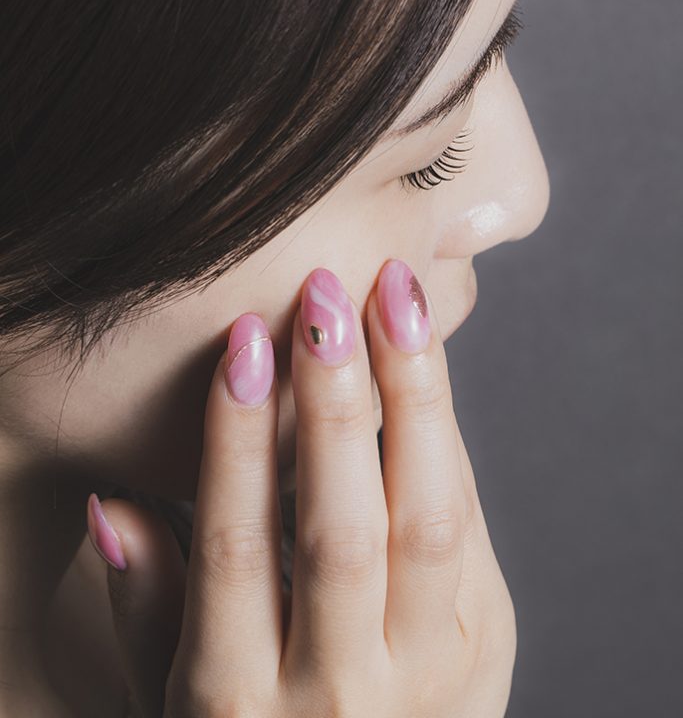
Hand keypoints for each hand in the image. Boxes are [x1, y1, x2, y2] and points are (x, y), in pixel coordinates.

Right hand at [87, 259, 516, 716]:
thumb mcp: (174, 701)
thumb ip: (147, 608)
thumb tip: (118, 504)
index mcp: (238, 703)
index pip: (234, 548)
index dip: (235, 439)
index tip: (242, 341)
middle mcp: (340, 691)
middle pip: (340, 528)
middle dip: (333, 400)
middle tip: (324, 295)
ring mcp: (430, 672)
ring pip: (427, 519)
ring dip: (415, 398)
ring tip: (399, 300)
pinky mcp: (490, 644)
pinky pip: (469, 524)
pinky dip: (445, 435)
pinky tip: (425, 359)